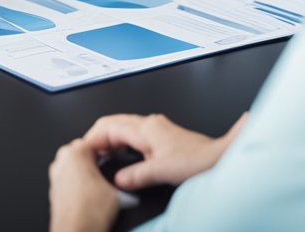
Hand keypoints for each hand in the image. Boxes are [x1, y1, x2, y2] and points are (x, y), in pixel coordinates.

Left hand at [48, 139, 118, 231]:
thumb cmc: (91, 212)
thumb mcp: (116, 188)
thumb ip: (119, 175)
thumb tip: (127, 179)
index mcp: (75, 152)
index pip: (95, 141)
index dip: (108, 151)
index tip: (114, 159)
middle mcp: (61, 161)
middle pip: (83, 153)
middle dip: (95, 162)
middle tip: (108, 175)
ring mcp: (55, 176)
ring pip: (75, 167)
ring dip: (86, 174)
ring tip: (100, 189)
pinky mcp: (54, 190)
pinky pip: (69, 180)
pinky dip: (78, 186)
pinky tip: (90, 198)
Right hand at [82, 112, 248, 190]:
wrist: (219, 157)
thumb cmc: (197, 160)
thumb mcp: (160, 171)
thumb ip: (135, 176)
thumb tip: (118, 180)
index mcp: (146, 128)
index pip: (109, 126)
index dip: (92, 138)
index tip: (85, 151)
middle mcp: (150, 124)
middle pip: (114, 123)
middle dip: (98, 137)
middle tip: (89, 154)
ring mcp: (157, 128)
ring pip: (124, 128)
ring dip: (110, 140)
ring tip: (102, 156)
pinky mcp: (162, 136)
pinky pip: (134, 135)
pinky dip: (122, 143)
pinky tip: (123, 155)